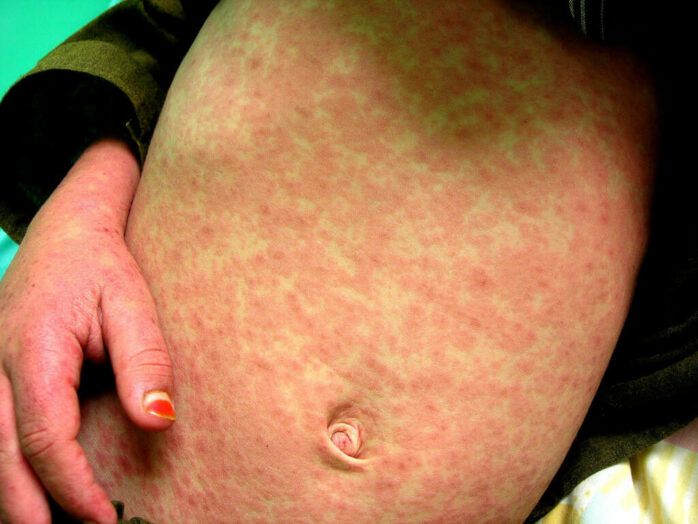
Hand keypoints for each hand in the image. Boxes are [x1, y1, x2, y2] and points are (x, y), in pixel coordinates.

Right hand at [0, 139, 174, 523]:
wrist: (66, 232)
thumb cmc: (100, 266)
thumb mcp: (131, 305)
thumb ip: (144, 362)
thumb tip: (159, 421)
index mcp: (32, 352)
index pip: (44, 438)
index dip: (72, 487)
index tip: (104, 519)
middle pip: (2, 459)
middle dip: (30, 510)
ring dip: (16, 496)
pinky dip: (11, 469)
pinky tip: (35, 491)